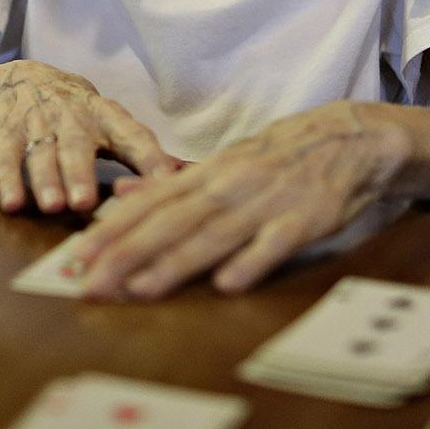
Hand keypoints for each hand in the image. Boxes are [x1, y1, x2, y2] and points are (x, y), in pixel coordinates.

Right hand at [0, 60, 178, 213]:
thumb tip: (187, 177)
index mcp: (107, 116)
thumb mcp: (109, 125)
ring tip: (53, 205)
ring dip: (47, 178)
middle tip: (85, 202)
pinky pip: (6, 154)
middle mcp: (74, 115)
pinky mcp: (8, 127)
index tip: (164, 184)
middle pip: (78, 144)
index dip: (150, 158)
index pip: (133, 135)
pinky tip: (12, 203)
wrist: (19, 79)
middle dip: (82, 173)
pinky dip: (9, 179)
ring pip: (42, 150)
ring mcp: (38, 120)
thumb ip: (143, 152)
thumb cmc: (77, 114)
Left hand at [71, 102, 412, 300]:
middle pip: (172, 222)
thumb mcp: (225, 162)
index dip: (111, 232)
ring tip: (140, 289)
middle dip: (127, 253)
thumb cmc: (284, 156)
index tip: (74, 259)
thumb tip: (118, 198)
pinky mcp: (306, 220)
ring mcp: (268, 202)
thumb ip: (173, 185)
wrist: (355, 139)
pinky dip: (251, 262)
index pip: (150, 204)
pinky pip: (274, 244)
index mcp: (210, 173)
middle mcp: (231, 185)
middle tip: (90, 284)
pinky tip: (227, 285)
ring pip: (214, 235)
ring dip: (176, 262)